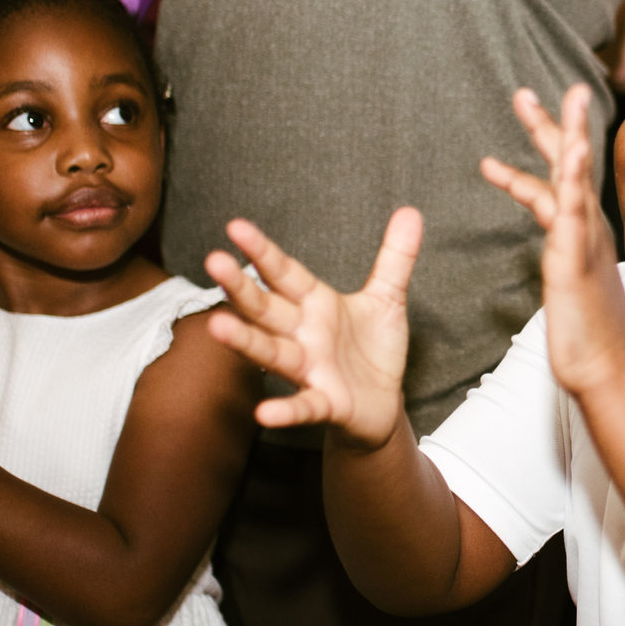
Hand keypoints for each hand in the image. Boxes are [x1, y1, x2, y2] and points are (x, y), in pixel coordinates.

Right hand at [205, 213, 421, 448]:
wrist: (382, 404)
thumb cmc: (372, 350)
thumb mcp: (387, 299)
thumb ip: (395, 257)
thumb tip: (410, 211)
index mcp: (314, 304)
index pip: (284, 273)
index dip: (262, 251)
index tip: (236, 226)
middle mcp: (302, 334)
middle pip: (265, 307)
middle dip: (241, 287)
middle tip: (213, 261)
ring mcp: (309, 369)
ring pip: (271, 352)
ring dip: (245, 341)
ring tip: (218, 327)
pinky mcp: (325, 403)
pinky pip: (302, 407)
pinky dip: (286, 411)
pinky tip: (264, 414)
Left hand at [480, 85, 624, 396]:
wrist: (611, 372)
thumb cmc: (593, 338)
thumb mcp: (575, 289)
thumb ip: (570, 265)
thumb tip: (567, 259)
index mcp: (583, 236)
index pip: (559, 182)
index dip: (547, 146)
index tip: (533, 112)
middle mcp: (587, 232)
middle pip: (567, 167)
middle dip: (549, 127)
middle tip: (523, 93)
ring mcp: (584, 245)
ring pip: (574, 181)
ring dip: (565, 137)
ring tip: (553, 102)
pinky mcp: (576, 264)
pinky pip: (573, 217)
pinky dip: (571, 184)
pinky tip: (570, 155)